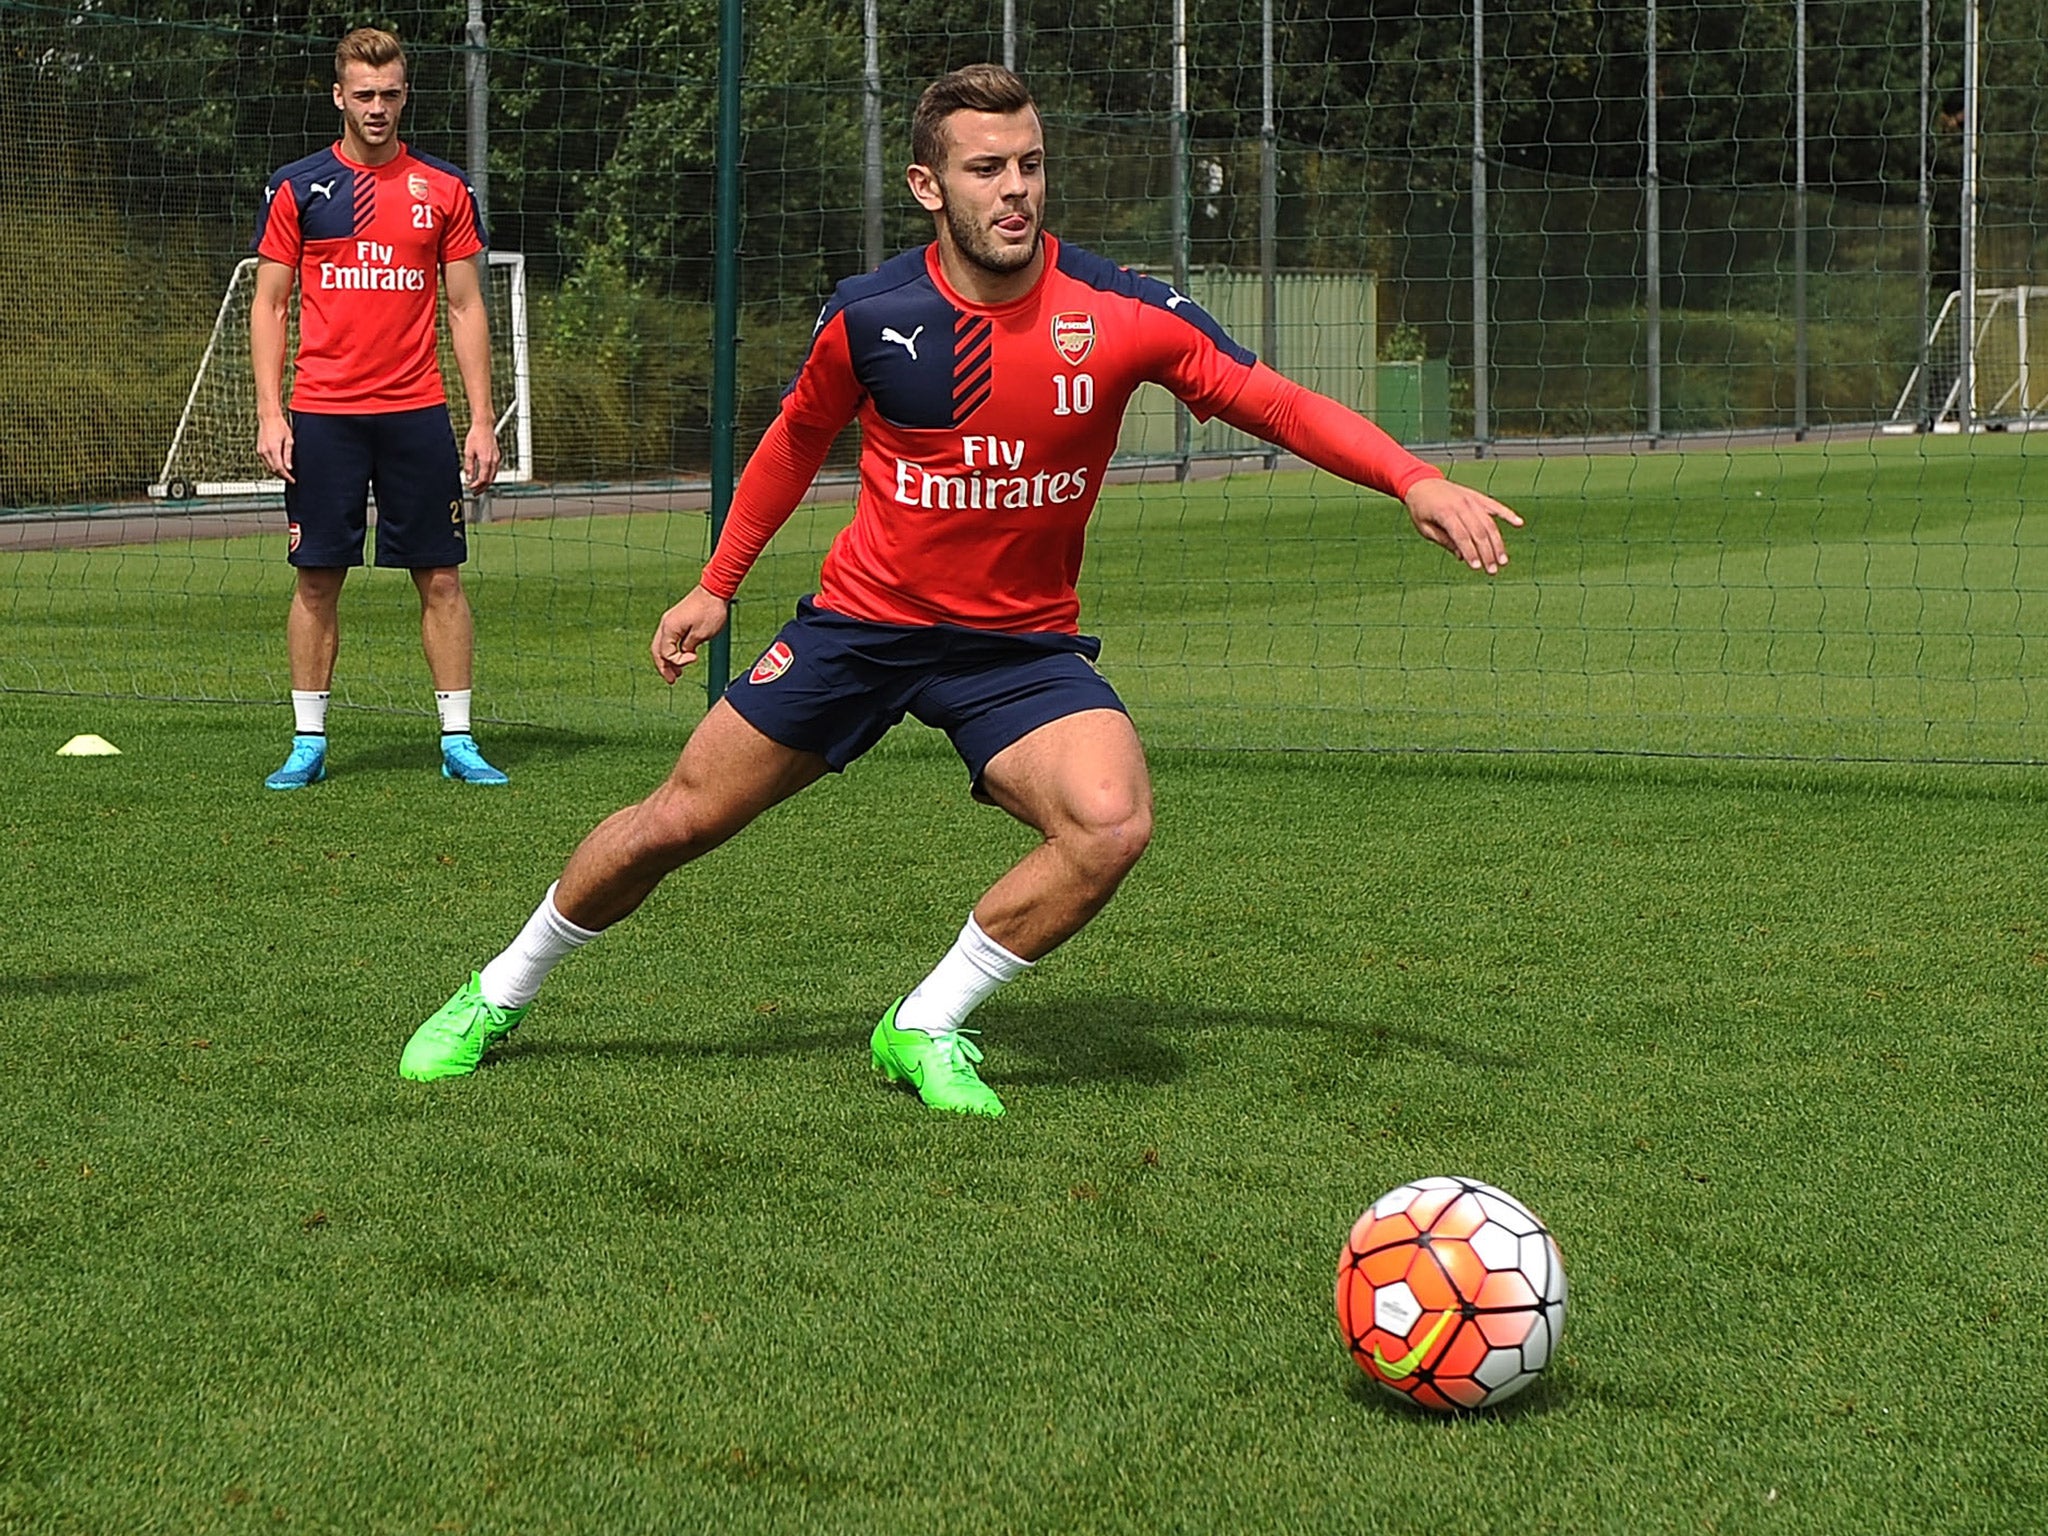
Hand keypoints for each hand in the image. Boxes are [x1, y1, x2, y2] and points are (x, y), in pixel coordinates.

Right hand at [256, 414, 294, 483]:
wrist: (268, 418)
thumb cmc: (280, 426)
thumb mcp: (289, 440)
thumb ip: (288, 455)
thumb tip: (289, 468)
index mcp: (273, 449)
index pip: (279, 468)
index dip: (286, 476)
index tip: (292, 480)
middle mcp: (265, 451)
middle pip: (273, 470)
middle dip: (282, 476)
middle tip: (290, 478)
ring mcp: (260, 451)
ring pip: (268, 467)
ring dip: (277, 472)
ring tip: (285, 473)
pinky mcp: (259, 450)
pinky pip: (265, 462)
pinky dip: (272, 466)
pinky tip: (278, 466)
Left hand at [463, 418, 500, 493]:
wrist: (484, 426)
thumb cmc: (476, 436)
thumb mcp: (468, 452)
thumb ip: (468, 467)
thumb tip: (468, 477)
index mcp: (486, 461)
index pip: (483, 479)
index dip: (476, 486)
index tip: (470, 487)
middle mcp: (494, 461)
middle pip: (490, 480)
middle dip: (482, 488)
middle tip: (475, 492)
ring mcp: (497, 459)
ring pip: (493, 476)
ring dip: (487, 483)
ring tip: (479, 486)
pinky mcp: (497, 456)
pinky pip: (495, 470)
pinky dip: (490, 476)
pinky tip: (484, 476)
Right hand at [651, 585, 731, 682]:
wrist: (714, 589)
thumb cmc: (710, 611)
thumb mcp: (701, 634)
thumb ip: (688, 647)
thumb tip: (683, 655)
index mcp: (669, 628)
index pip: (666, 653)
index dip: (679, 661)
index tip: (695, 658)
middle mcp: (665, 624)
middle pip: (657, 651)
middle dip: (664, 667)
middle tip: (672, 680)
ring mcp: (669, 620)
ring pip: (661, 645)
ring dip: (668, 660)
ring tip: (676, 674)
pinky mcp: (676, 618)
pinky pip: (668, 638)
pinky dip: (672, 649)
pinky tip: (681, 656)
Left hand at [1402, 475, 1523, 574]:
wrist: (1421, 482)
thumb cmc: (1421, 509)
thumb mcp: (1425, 528)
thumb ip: (1444, 541)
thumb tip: (1461, 557)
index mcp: (1445, 513)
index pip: (1461, 536)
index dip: (1470, 553)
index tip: (1476, 568)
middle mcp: (1461, 505)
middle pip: (1479, 532)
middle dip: (1487, 553)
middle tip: (1493, 570)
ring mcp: (1471, 499)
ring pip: (1489, 523)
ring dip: (1498, 543)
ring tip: (1503, 560)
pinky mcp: (1477, 497)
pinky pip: (1495, 506)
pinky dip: (1507, 514)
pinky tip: (1519, 523)